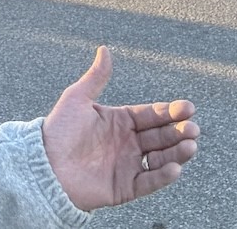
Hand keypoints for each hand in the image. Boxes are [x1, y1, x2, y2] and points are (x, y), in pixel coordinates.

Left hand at [41, 45, 198, 211]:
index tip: (188, 107)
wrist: (44, 167)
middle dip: (180, 131)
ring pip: (161, 158)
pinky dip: (163, 176)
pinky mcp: (124, 187)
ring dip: (178, 152)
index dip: (170, 111)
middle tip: (193, 128)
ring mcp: (127, 165)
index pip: (152, 115)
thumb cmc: (58, 131)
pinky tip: (174, 167)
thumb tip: (104, 49)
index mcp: (120, 121)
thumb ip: (96, 77)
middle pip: (161, 136)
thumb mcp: (77, 99)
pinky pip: (148, 182)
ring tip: (190, 146)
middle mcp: (127, 143)